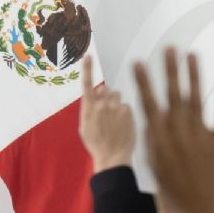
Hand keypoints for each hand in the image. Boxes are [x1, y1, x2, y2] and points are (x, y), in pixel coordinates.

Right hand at [78, 55, 134, 172]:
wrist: (112, 157)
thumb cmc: (96, 143)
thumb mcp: (85, 126)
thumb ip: (90, 106)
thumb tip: (99, 90)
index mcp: (88, 108)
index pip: (86, 84)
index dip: (87, 69)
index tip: (88, 55)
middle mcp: (101, 105)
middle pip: (108, 91)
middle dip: (109, 98)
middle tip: (109, 115)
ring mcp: (115, 108)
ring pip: (118, 97)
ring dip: (117, 105)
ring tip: (116, 122)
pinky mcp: (128, 111)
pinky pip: (127, 106)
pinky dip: (126, 113)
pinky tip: (123, 125)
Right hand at [134, 49, 213, 212]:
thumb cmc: (175, 195)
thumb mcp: (157, 167)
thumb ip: (155, 142)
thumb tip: (151, 121)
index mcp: (158, 141)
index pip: (149, 105)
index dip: (144, 83)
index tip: (139, 62)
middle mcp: (178, 135)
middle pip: (173, 96)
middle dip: (170, 70)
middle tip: (169, 48)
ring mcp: (200, 138)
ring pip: (196, 99)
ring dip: (194, 75)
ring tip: (192, 54)